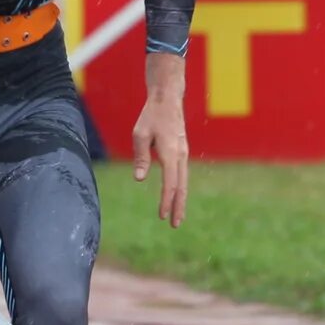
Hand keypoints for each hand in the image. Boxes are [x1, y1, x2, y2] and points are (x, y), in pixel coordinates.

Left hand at [134, 51, 189, 226]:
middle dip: (178, 207)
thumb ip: (141, 157)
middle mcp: (180, 155)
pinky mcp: (181, 152)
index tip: (162, 216)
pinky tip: (176, 197)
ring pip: (184, 182)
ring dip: (181, 200)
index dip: (166, 201)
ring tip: (177, 217)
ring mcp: (183, 154)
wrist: (168, 99)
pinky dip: (180, 189)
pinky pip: (182, 175)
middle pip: (181, 187)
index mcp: (170, 153)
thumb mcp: (140, 135)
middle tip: (175, 225)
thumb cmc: (151, 116)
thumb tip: (140, 179)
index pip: (170, 183)